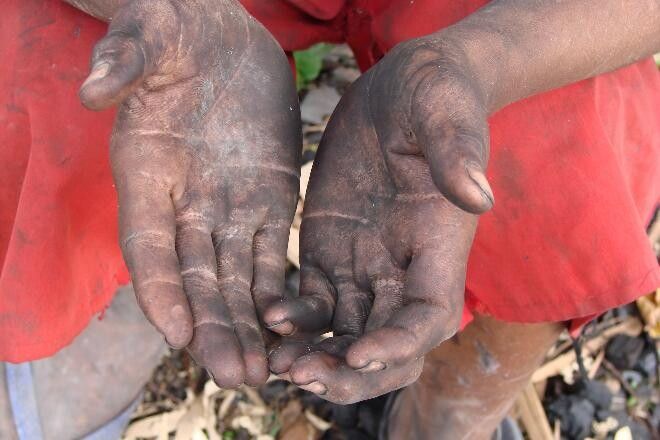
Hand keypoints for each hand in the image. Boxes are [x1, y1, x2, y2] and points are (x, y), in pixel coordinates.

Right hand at [80, 0, 300, 386]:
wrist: (222, 35)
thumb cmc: (175, 29)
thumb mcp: (151, 31)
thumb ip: (126, 59)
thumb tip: (95, 88)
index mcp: (146, 172)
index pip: (148, 243)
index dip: (160, 288)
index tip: (177, 333)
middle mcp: (183, 201)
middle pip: (195, 276)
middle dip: (213, 327)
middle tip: (234, 377)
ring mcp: (225, 205)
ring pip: (233, 277)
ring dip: (247, 325)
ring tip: (264, 373)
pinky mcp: (265, 200)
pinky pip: (269, 254)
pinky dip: (277, 292)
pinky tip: (292, 327)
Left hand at [264, 37, 491, 402]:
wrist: (399, 91)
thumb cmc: (434, 95)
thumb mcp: (445, 111)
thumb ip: (459, 151)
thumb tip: (478, 194)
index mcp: (439, 245)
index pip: (427, 316)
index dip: (398, 343)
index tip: (359, 353)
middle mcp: (405, 267)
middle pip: (387, 343)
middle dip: (351, 370)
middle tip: (306, 376)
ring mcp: (367, 263)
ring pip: (346, 331)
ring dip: (316, 355)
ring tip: (277, 365)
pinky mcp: (333, 252)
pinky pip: (315, 301)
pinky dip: (295, 317)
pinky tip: (268, 317)